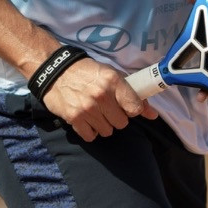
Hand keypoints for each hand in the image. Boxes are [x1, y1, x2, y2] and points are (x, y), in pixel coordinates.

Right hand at [42, 57, 157, 141]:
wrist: (55, 71)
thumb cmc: (86, 72)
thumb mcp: (111, 75)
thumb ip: (132, 94)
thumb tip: (152, 115)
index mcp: (113, 81)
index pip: (135, 108)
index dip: (132, 110)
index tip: (125, 107)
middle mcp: (102, 96)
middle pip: (122, 123)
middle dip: (116, 118)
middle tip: (107, 109)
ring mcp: (87, 108)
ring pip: (107, 131)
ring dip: (103, 125)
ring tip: (94, 113)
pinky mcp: (74, 118)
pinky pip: (91, 136)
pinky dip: (90, 131)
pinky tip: (86, 119)